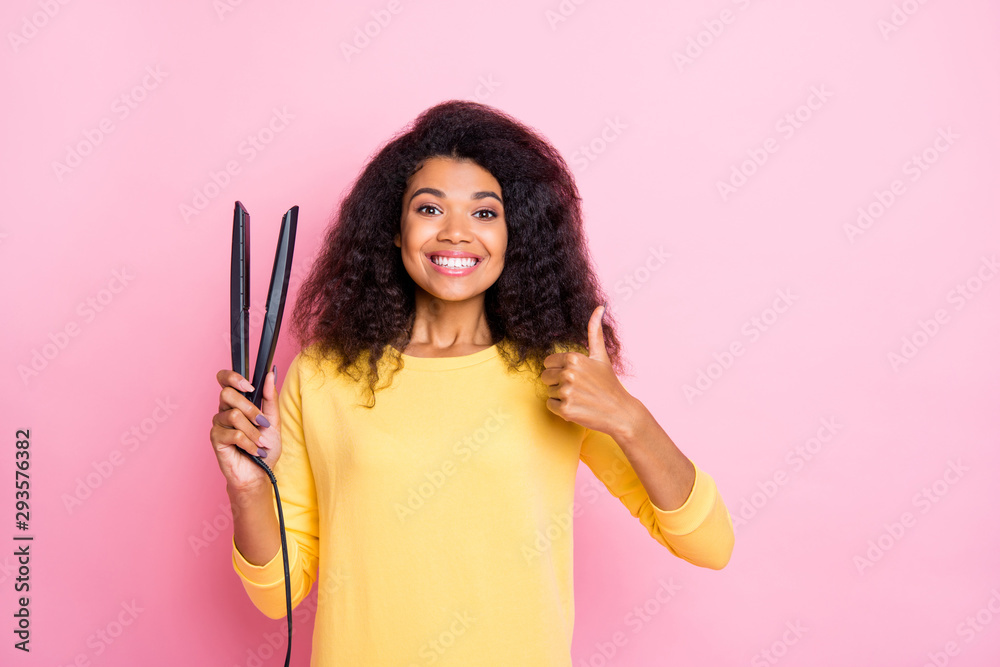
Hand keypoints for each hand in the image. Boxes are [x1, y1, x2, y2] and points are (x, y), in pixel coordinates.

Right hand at [208, 368, 281, 492]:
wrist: (260, 473)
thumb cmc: (265, 447)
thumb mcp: (273, 420)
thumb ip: (270, 398)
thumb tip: (270, 374)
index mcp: (237, 402)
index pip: (224, 379)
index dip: (232, 377)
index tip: (249, 386)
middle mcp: (224, 410)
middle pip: (228, 394)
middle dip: (250, 409)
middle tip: (263, 423)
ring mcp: (218, 424)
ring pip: (234, 416)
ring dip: (253, 431)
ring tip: (261, 443)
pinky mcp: (216, 439)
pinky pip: (233, 434)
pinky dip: (249, 443)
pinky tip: (254, 451)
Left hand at [540, 305, 638, 438]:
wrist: (619, 412)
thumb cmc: (609, 383)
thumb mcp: (601, 356)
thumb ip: (594, 331)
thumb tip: (600, 306)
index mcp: (574, 358)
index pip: (548, 362)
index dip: (559, 369)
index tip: (574, 375)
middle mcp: (568, 374)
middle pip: (545, 377)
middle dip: (557, 382)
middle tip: (576, 387)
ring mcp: (566, 392)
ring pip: (548, 391)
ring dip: (560, 396)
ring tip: (579, 397)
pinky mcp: (566, 410)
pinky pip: (550, 405)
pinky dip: (561, 408)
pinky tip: (577, 407)